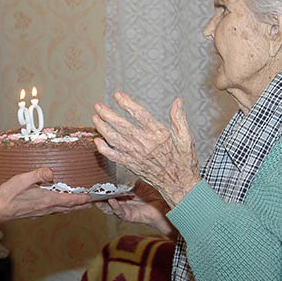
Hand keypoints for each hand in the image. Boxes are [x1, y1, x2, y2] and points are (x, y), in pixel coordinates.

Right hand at [0, 168, 91, 220]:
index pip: (70, 200)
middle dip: (80, 205)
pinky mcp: (35, 213)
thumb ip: (39, 174)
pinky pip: (53, 211)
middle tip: (91, 203)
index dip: (82, 199)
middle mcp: (46, 208)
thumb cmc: (9, 194)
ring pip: (61, 210)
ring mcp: (40, 212)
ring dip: (71, 207)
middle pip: (68, 207)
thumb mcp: (24, 179)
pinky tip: (57, 206)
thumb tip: (51, 172)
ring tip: (78, 205)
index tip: (91, 198)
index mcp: (47, 200)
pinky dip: (61, 208)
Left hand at [93, 92, 199, 207]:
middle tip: (98, 106)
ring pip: (114, 139)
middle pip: (121, 126)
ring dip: (102, 128)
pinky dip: (103, 149)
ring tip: (95, 118)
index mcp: (158, 134)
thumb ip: (179, 118)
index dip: (126, 103)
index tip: (117, 95)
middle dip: (108, 114)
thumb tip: (178, 101)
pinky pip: (113, 156)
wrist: (180, 185)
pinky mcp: (130, 165)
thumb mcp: (186, 138)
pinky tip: (97, 141)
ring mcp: (135, 155)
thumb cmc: (184, 161)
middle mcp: (144, 144)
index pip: (139, 114)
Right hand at [95, 181, 176, 238]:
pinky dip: (115, 206)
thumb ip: (130, 176)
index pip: (108, 190)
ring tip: (96, 197)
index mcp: (122, 193)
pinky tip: (111, 200)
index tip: (91, 181)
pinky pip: (120, 212)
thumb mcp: (140, 181)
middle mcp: (121, 202)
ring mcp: (125, 210)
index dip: (99, 187)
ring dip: (102, 203)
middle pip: (104, 200)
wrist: (167, 205)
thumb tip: (122, 161)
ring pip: (108, 208)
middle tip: (88, 190)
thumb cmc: (155, 193)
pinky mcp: (130, 216)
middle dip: (96, 196)